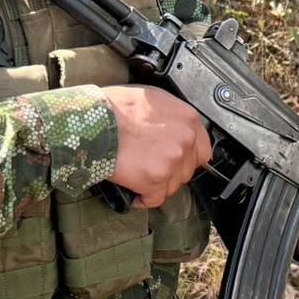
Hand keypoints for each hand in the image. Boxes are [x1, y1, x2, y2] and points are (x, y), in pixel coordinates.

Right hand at [101, 85, 211, 207]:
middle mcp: (185, 139)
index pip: (203, 149)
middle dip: (170, 172)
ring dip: (157, 185)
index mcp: (187, 118)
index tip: (176, 162)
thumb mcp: (152, 99)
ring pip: (172, 185)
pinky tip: (135, 192)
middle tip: (151, 168)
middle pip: (187, 169)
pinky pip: (155, 198)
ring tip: (139, 176)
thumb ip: (170, 117)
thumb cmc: (115, 108)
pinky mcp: (156, 179)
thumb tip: (172, 129)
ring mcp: (172, 160)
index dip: (187, 158)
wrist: (95, 122)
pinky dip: (144, 199)